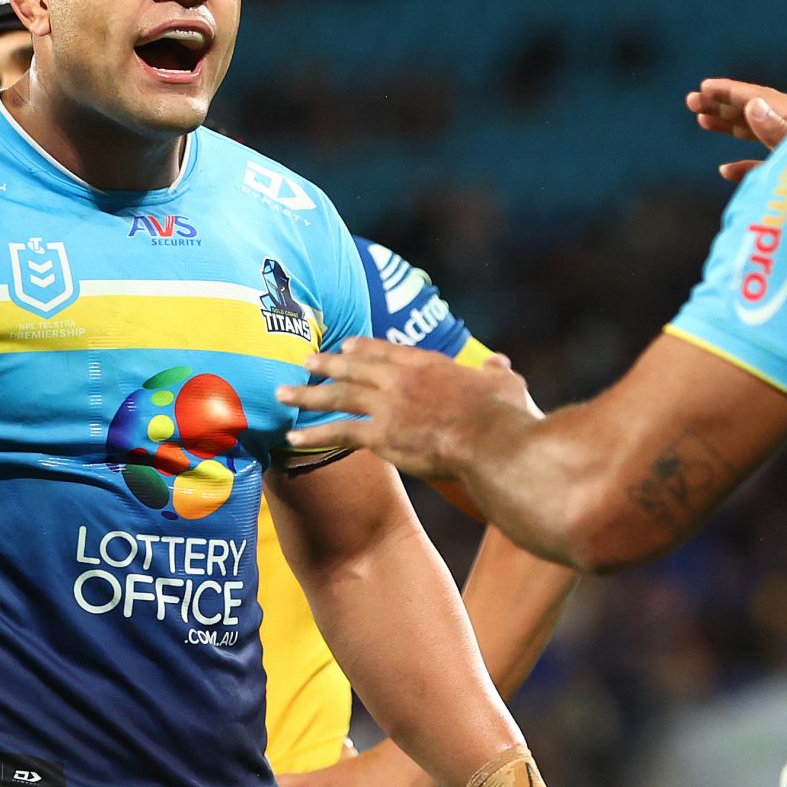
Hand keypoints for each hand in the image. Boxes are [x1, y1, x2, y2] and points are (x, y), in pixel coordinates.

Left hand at [277, 341, 538, 479]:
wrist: (490, 442)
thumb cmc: (504, 416)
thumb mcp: (505, 384)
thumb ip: (496, 372)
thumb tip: (499, 363)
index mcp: (427, 364)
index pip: (387, 351)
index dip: (363, 347)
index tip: (346, 345)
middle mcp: (400, 380)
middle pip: (354, 367)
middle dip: (326, 364)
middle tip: (304, 361)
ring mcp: (387, 406)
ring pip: (338, 396)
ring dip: (307, 394)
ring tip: (282, 393)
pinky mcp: (381, 436)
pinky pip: (340, 433)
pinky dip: (314, 434)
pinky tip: (292, 438)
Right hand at [686, 77, 786, 181]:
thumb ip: (778, 128)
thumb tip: (753, 104)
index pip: (760, 99)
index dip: (731, 92)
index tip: (704, 88)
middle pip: (756, 112)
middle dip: (723, 105)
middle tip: (692, 101)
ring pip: (758, 135)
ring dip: (729, 127)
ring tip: (702, 122)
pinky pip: (767, 166)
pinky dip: (745, 166)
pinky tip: (725, 170)